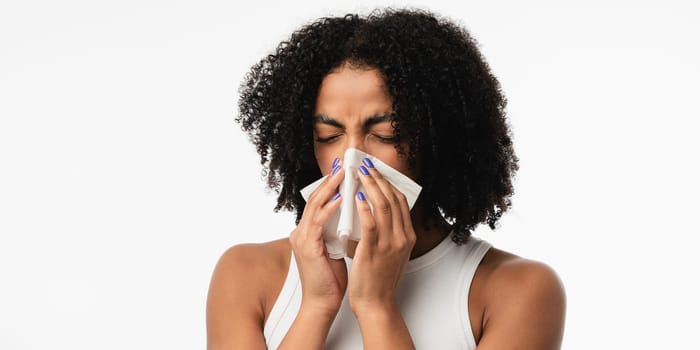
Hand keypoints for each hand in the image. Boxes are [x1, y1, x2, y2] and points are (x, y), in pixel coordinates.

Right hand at [288, 159, 347, 316]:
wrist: (322, 302)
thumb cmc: (331, 279)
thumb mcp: (336, 247)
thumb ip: (339, 230)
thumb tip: (354, 214)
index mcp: (308, 231)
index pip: (320, 201)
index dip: (332, 184)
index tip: (344, 169)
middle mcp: (302, 231)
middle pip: (316, 197)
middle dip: (330, 179)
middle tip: (343, 162)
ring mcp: (302, 237)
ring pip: (315, 205)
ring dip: (330, 188)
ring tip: (343, 173)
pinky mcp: (307, 246)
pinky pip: (318, 222)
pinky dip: (329, 208)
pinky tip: (340, 199)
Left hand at [347, 158, 415, 314]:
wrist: (376, 303)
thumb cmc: (380, 279)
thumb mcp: (392, 253)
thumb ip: (389, 233)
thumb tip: (376, 213)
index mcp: (407, 237)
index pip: (401, 201)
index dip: (389, 183)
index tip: (377, 171)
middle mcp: (402, 237)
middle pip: (393, 199)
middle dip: (379, 179)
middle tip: (367, 165)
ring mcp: (389, 244)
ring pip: (383, 206)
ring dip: (371, 186)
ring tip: (360, 174)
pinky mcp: (374, 250)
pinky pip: (371, 223)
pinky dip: (365, 208)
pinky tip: (357, 197)